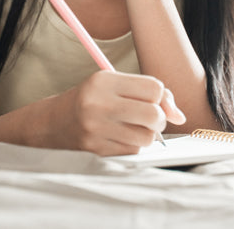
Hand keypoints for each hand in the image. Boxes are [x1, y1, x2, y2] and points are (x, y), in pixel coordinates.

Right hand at [40, 70, 185, 154]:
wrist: (53, 123)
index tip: (151, 99)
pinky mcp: (96, 150)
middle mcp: (98, 104)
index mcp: (104, 81)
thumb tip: (180, 117)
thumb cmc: (92, 100)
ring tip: (134, 128)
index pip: (154, 88)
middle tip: (151, 118)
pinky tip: (120, 138)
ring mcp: (96, 129)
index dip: (159, 96)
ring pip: (146, 137)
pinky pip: (132, 151)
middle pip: (153, 114)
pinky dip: (133, 146)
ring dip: (146, 135)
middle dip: (159, 118)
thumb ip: (150, 94)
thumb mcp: (115, 85)